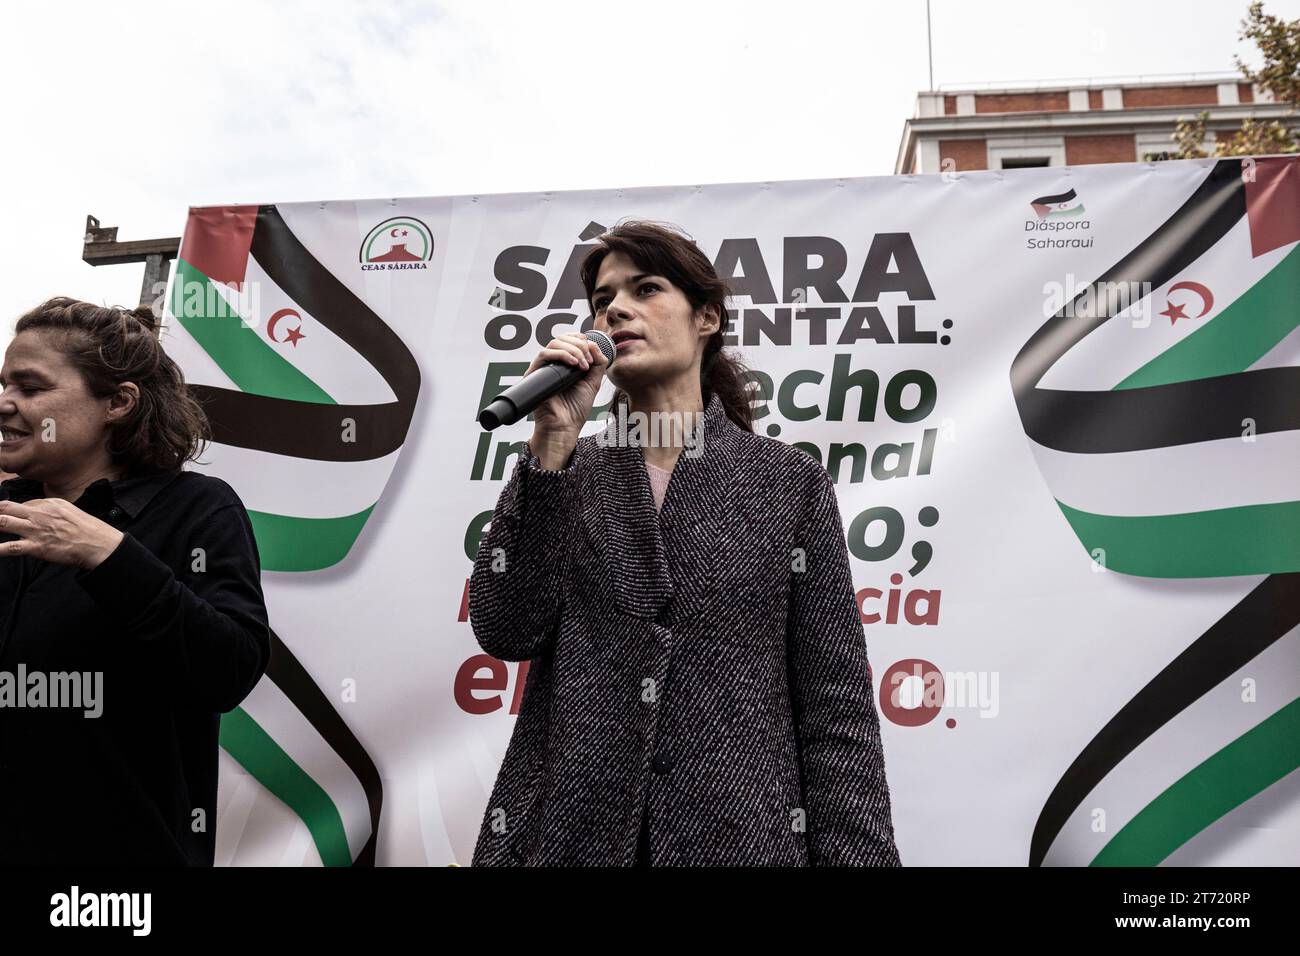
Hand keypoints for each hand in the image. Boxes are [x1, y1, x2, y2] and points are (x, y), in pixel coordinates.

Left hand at [0, 498, 125, 569]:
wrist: (97, 543)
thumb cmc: (86, 529)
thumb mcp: (69, 510)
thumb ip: (50, 509)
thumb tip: (36, 511)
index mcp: (48, 504)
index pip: (21, 504)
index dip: (10, 510)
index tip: (3, 513)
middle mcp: (38, 514)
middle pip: (5, 507)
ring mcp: (35, 530)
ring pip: (3, 522)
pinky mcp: (36, 547)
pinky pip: (10, 547)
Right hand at [527, 331, 608, 449]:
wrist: (564, 426)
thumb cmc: (575, 409)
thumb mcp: (593, 382)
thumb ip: (598, 363)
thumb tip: (594, 344)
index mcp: (565, 364)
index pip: (569, 340)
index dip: (582, 340)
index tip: (593, 354)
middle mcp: (553, 363)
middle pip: (562, 338)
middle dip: (580, 345)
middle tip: (589, 360)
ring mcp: (543, 367)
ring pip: (554, 343)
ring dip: (573, 349)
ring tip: (583, 365)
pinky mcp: (534, 373)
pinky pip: (544, 354)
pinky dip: (562, 355)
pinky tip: (574, 364)